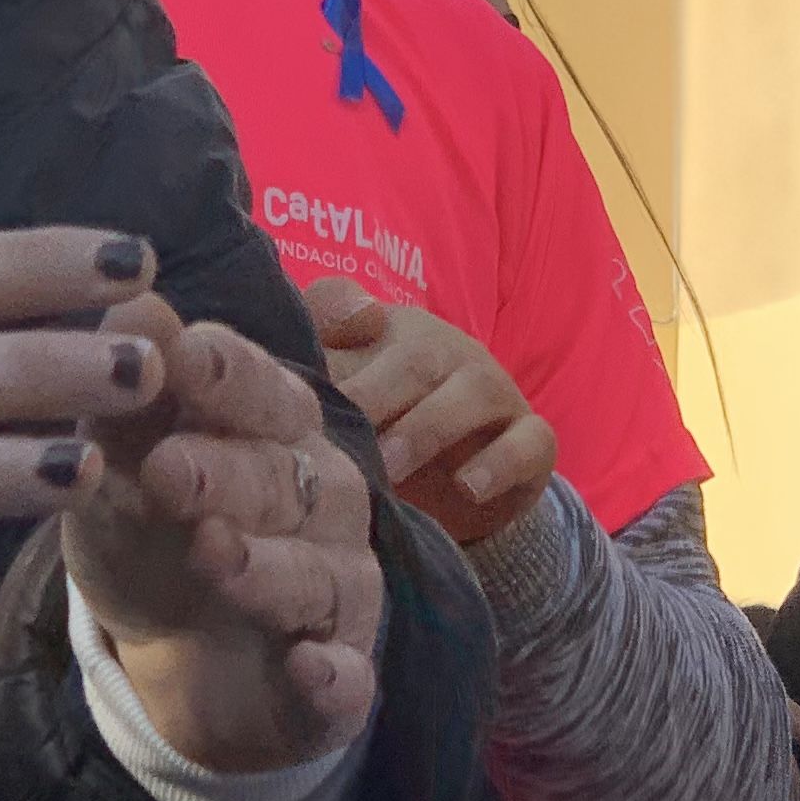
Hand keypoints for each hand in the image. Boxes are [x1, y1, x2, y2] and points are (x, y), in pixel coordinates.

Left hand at [63, 296, 383, 772]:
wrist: (189, 661)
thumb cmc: (161, 534)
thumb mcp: (128, 466)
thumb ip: (133, 394)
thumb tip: (124, 295)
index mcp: (275, 435)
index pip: (258, 394)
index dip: (225, 376)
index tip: (183, 353)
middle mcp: (322, 504)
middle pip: (283, 483)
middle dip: (230, 475)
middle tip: (169, 468)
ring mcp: (337, 594)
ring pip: (314, 576)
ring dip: (269, 568)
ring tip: (216, 556)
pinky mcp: (339, 685)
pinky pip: (347, 682)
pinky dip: (336, 679)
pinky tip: (313, 671)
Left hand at [303, 278, 557, 547]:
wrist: (469, 488)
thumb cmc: (388, 435)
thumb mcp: (342, 407)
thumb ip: (306, 374)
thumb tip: (267, 368)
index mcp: (389, 334)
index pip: (353, 312)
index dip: (335, 321)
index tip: (307, 363)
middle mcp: (447, 353)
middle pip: (415, 356)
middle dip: (374, 393)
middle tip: (338, 434)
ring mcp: (495, 394)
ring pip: (475, 393)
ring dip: (428, 428)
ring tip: (388, 467)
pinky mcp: (532, 442)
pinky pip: (529, 442)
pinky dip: (501, 463)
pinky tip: (469, 488)